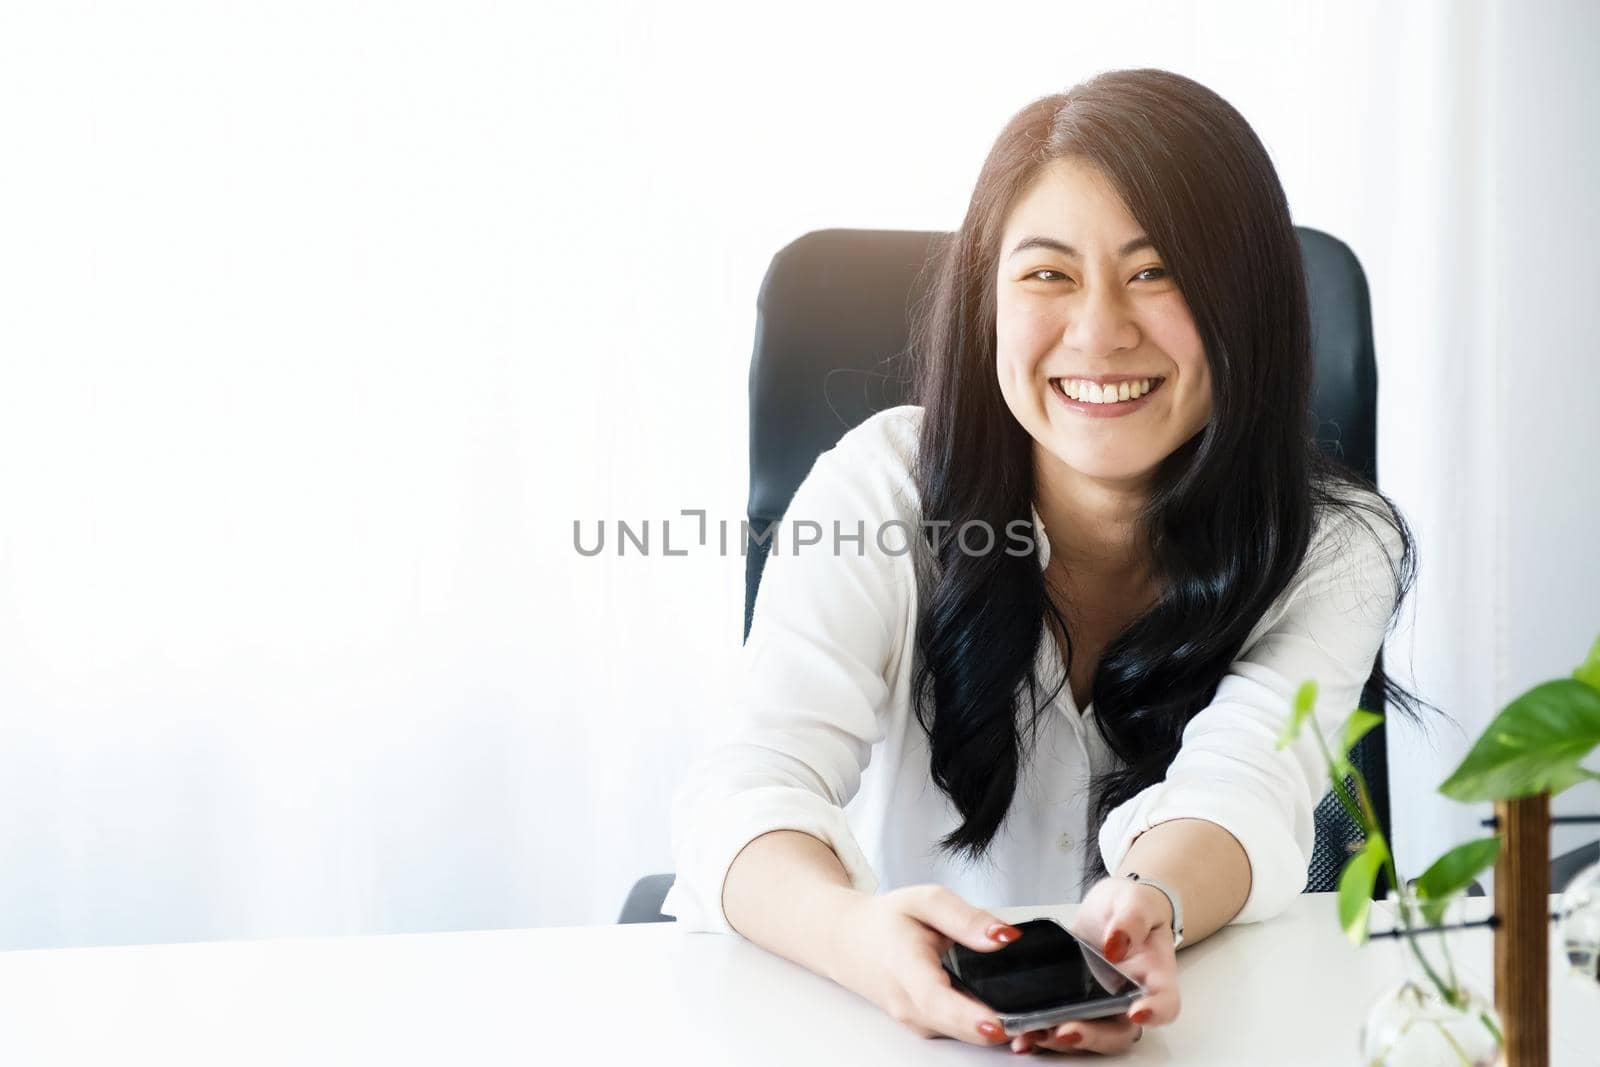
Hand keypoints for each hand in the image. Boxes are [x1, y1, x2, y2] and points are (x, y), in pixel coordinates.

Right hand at [825, 884, 1021, 1046]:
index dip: (969, 1016)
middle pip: (960, 1027)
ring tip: (1038, 1015)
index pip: (936, 999)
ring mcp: (917, 1021)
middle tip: (1048, 1021)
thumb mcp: (926, 901)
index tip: (999, 1025)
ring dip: (1000, 1030)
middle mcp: (910, 1004)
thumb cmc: (888, 920)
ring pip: (966, 1034)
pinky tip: (1008, 1010)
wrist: (850, 943)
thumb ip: (966, 918)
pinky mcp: (927, 1028)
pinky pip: (963, 1032)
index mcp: (905, 966)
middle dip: (1004, 1029)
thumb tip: (1005, 937)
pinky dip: (987, 1025)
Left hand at [1008, 875, 1181, 1055]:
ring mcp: (1101, 1004)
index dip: (1154, 1013)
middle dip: (1093, 1036)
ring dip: (1062, 1040)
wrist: (1112, 909)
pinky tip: (1022, 1035)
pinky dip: (1042, 1033)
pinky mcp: (1074, 1002)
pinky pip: (1062, 1024)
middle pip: (1120, 1032)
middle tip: (1066, 1030)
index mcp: (1154, 976)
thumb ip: (1131, 919)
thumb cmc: (1130, 906)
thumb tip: (1116, 944)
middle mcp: (1129, 998)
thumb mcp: (1134, 899)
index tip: (1135, 1012)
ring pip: (1089, 1034)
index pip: (1165, 1003)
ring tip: (1035, 1034)